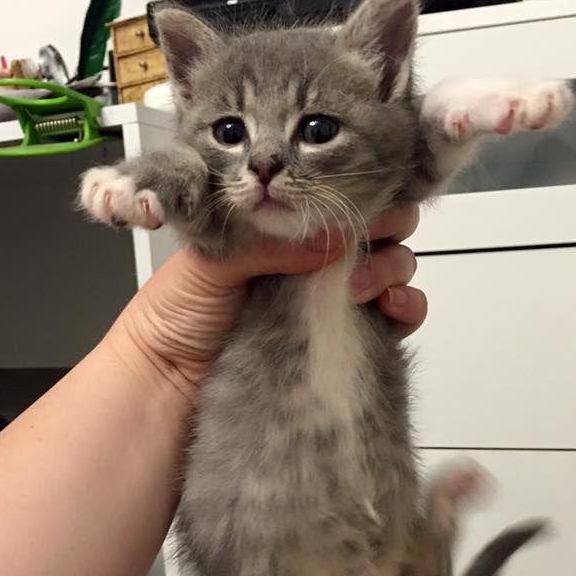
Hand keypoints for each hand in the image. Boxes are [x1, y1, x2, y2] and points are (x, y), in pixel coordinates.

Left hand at [112, 205, 423, 395]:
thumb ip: (269, 244)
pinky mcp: (351, 340)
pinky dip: (408, 308)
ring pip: (393, 267)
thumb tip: (333, 237)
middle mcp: (315, 258)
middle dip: (383, 228)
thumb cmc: (176, 314)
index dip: (361, 193)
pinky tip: (391, 309)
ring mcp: (337, 300)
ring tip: (359, 289)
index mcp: (285, 227)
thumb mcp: (213, 260)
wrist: (167, 383)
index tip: (361, 201)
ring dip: (391, 269)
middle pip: (377, 228)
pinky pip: (398, 318)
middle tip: (362, 244)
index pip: (338, 196)